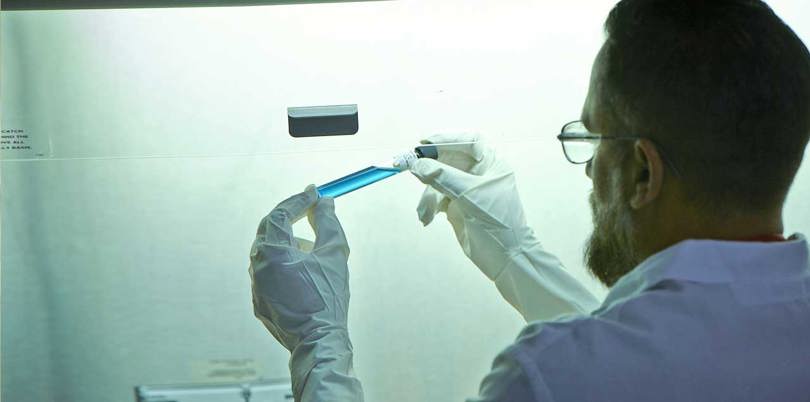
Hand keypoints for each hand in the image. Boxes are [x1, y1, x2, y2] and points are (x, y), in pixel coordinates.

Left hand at [250, 185, 362, 400]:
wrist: (318, 342)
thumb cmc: (328, 298)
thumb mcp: (334, 254)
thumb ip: (328, 222)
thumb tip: (324, 203)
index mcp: (270, 252)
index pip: (280, 214)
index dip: (298, 201)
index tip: (315, 193)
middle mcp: (256, 266)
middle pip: (269, 230)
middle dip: (291, 218)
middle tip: (311, 209)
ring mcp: (255, 286)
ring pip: (269, 253)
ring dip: (289, 243)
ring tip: (313, 248)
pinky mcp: (260, 302)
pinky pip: (269, 274)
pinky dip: (285, 265)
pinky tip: (305, 273)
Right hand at [410, 134, 599, 320]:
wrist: (506, 258)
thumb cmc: (498, 223)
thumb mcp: (470, 195)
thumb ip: (443, 176)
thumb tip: (418, 164)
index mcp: (492, 163)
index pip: (469, 140)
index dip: (447, 138)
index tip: (425, 142)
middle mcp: (480, 173)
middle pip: (448, 159)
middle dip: (430, 167)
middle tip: (410, 168)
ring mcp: (467, 190)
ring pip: (439, 180)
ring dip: (428, 195)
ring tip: (425, 211)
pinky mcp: (457, 205)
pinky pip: (437, 197)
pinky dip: (430, 206)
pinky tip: (427, 218)